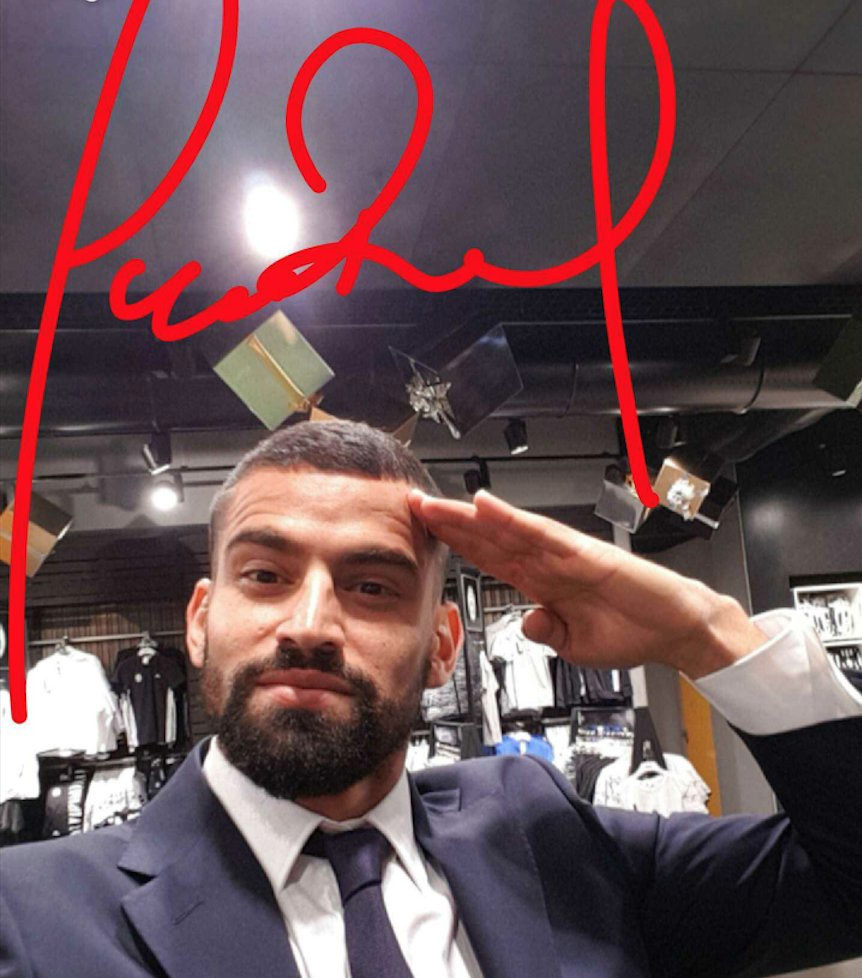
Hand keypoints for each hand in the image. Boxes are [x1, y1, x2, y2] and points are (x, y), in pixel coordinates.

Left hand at [408, 489, 766, 678]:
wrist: (675, 631)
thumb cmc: (632, 631)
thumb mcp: (575, 645)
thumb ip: (547, 633)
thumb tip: (524, 624)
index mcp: (543, 581)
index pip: (489, 558)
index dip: (456, 546)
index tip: (424, 536)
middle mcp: (548, 561)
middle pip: (488, 537)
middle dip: (450, 524)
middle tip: (412, 507)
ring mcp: (564, 554)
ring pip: (506, 529)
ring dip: (469, 516)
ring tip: (434, 504)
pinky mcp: (584, 553)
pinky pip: (541, 533)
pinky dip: (512, 519)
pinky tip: (485, 506)